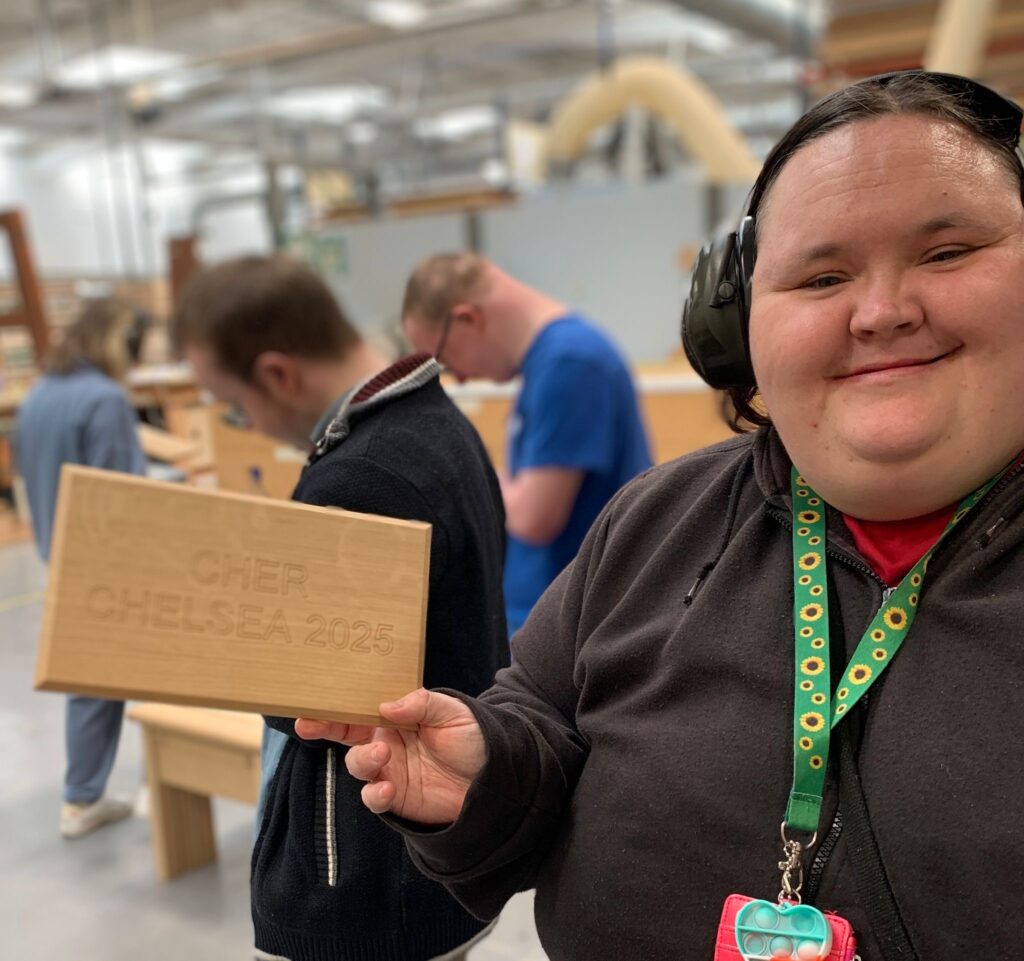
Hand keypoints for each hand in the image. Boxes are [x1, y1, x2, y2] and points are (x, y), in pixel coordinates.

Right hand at [295, 688, 484, 823]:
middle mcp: (387, 740)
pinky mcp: (396, 797)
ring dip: (363, 758)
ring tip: (382, 755)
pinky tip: (387, 789)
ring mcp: (389, 769)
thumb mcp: (453, 713)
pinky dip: (374, 793)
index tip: (312, 702)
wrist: (495, 779)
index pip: (361, 706)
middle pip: (347, 733)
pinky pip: (373, 797)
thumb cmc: (474, 738)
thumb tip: (386, 705)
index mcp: (397, 716)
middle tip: (310, 725)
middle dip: (324, 728)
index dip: (335, 704)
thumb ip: (421, 704)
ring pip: (357, 763)